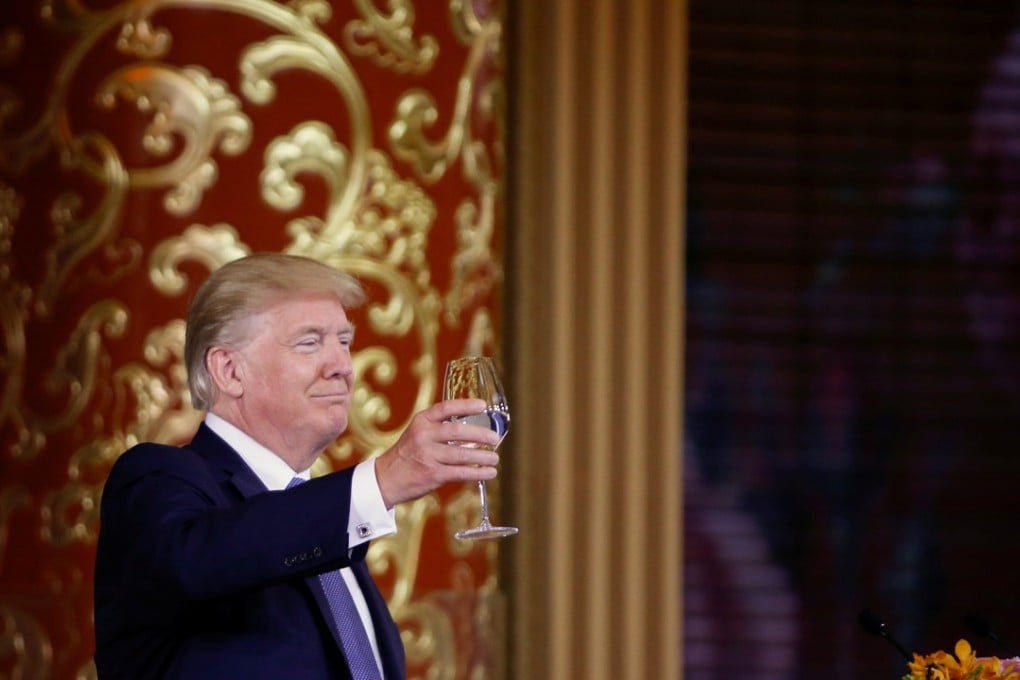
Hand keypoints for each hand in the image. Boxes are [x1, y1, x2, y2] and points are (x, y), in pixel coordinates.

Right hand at [374, 398, 500, 507]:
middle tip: (494, 438)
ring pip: (462, 455)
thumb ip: (442, 430)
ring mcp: (427, 456)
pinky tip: (489, 473)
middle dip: (481, 435)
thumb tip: (475, 434)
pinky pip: (461, 473)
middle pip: (458, 432)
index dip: (466, 405)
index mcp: (421, 421)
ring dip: (483, 457)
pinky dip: (478, 473)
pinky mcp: (432, 474)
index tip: (483, 405)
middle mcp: (424, 436)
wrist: (386, 478)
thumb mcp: (419, 434)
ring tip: (494, 458)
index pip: (446, 408)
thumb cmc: (408, 454)